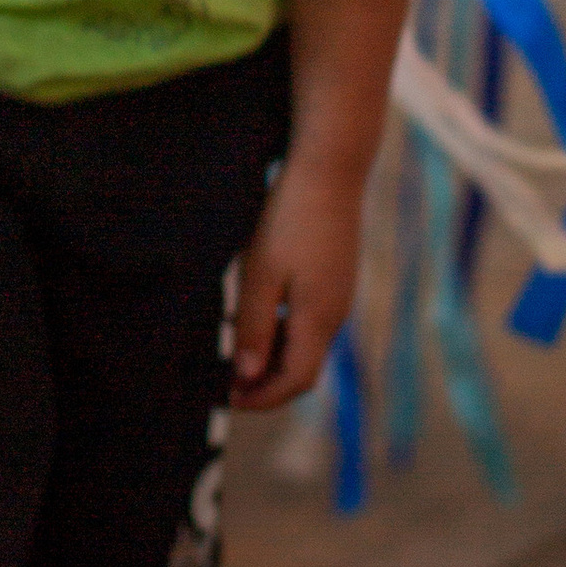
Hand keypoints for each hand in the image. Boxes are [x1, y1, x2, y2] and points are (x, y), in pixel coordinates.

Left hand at [231, 160, 364, 413]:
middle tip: (226, 379)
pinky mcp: (337, 277)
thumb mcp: (260, 273)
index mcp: (318, 319)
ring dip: (273, 355)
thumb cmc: (290, 218)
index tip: (226, 397)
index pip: (295, 382)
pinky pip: (311, 320)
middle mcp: (336, 314)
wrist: (331, 168)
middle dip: (265, 382)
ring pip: (306, 344)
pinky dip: (284, 331)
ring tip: (235, 345)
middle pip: (303, 369)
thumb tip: (246, 374)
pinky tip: (259, 313)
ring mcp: (339, 295)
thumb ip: (254, 327)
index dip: (261, 398)